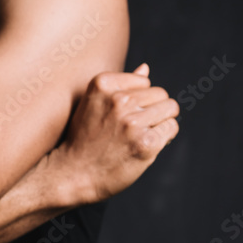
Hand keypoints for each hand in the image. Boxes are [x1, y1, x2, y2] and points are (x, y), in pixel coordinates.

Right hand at [53, 63, 179, 204]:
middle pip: (160, 94)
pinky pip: (171, 129)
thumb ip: (119, 87)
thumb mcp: (92, 106)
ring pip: (170, 109)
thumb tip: (146, 68)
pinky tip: (142, 148)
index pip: (144, 81)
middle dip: (151, 111)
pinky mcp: (145, 142)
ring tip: (137, 138)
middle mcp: (117, 100)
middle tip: (130, 131)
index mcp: (102, 84)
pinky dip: (162, 139)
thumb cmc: (82, 140)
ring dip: (159, 124)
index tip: (120, 117)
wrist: (71, 175)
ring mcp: (132, 122)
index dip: (138, 100)